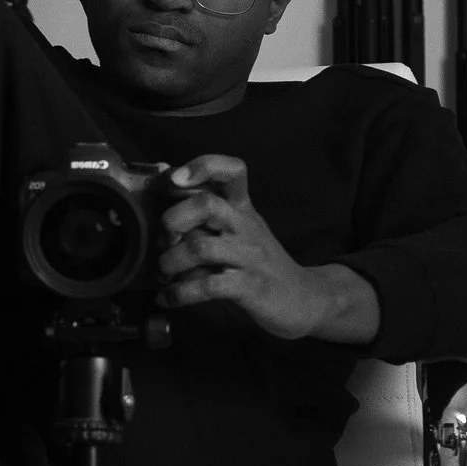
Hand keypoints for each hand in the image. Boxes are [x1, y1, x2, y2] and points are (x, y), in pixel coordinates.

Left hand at [155, 156, 336, 338]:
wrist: (302, 299)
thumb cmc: (258, 263)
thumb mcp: (239, 230)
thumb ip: (205, 213)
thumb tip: (165, 182)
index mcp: (243, 209)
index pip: (232, 171)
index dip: (202, 166)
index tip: (175, 179)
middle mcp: (246, 226)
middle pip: (206, 205)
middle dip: (172, 220)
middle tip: (163, 241)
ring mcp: (250, 257)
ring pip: (201, 247)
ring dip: (171, 261)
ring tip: (164, 273)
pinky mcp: (251, 287)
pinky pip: (209, 286)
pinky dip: (180, 293)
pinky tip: (168, 298)